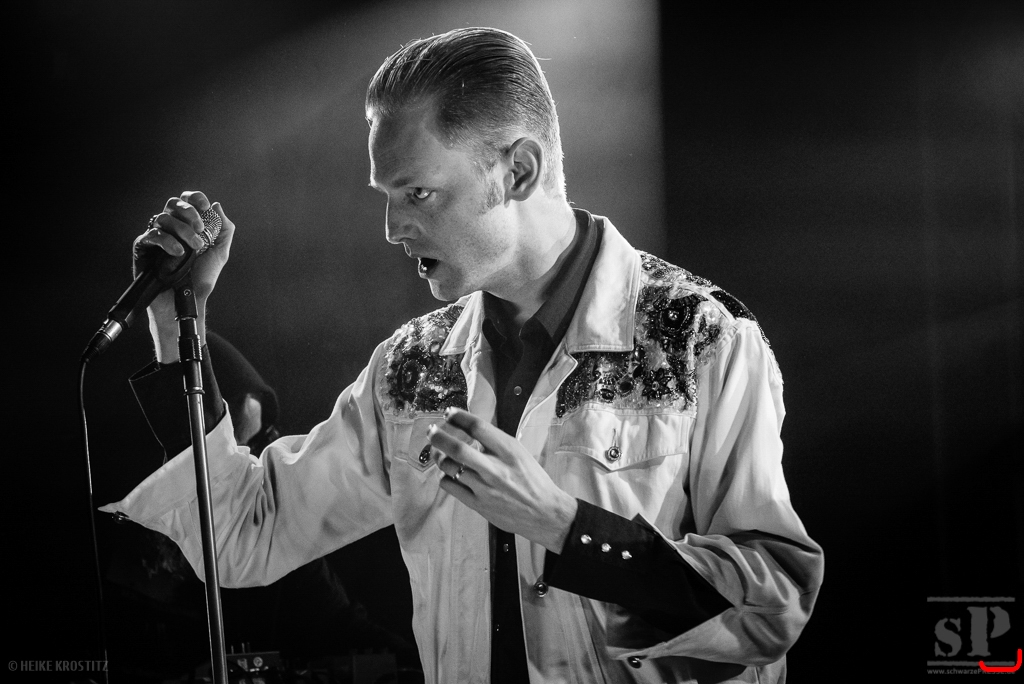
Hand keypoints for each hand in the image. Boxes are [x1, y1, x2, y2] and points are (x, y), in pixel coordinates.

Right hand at [133, 191, 234, 359]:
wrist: (188, 300)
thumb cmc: (201, 278)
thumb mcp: (219, 253)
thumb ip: (223, 230)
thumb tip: (217, 206)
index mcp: (187, 225)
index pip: (187, 201)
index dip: (195, 199)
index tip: (205, 206)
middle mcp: (170, 228)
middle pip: (173, 204)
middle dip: (189, 212)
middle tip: (201, 229)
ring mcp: (155, 237)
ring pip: (163, 218)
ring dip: (182, 231)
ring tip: (194, 248)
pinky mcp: (143, 249)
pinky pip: (151, 236)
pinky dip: (166, 241)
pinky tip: (178, 252)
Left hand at [429, 408, 577, 552]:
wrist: (545, 513)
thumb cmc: (533, 481)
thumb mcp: (520, 454)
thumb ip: (496, 443)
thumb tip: (470, 430)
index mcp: (509, 451)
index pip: (478, 427)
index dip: (459, 417)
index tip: (448, 412)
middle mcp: (495, 468)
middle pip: (457, 448)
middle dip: (439, 436)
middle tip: (431, 430)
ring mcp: (485, 488)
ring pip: (449, 467)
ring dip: (439, 456)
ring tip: (438, 452)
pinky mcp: (478, 505)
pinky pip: (450, 486)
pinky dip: (445, 476)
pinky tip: (449, 473)